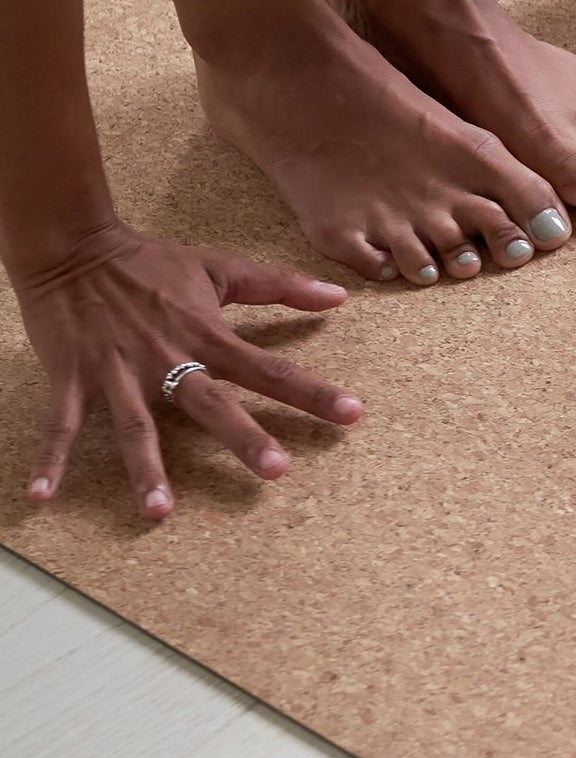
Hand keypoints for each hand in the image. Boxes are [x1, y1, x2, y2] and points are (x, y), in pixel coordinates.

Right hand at [16, 223, 361, 520]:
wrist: (74, 245)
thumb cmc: (151, 262)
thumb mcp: (219, 268)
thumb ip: (279, 286)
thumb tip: (339, 297)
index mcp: (206, 334)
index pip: (268, 368)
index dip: (311, 391)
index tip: (351, 415)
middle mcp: (167, 357)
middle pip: (212, 402)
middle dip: (243, 436)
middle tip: (276, 471)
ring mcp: (119, 370)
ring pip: (137, 425)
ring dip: (145, 467)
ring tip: (159, 512)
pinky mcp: (74, 376)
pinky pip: (62, 423)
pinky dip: (50, 459)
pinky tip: (42, 496)